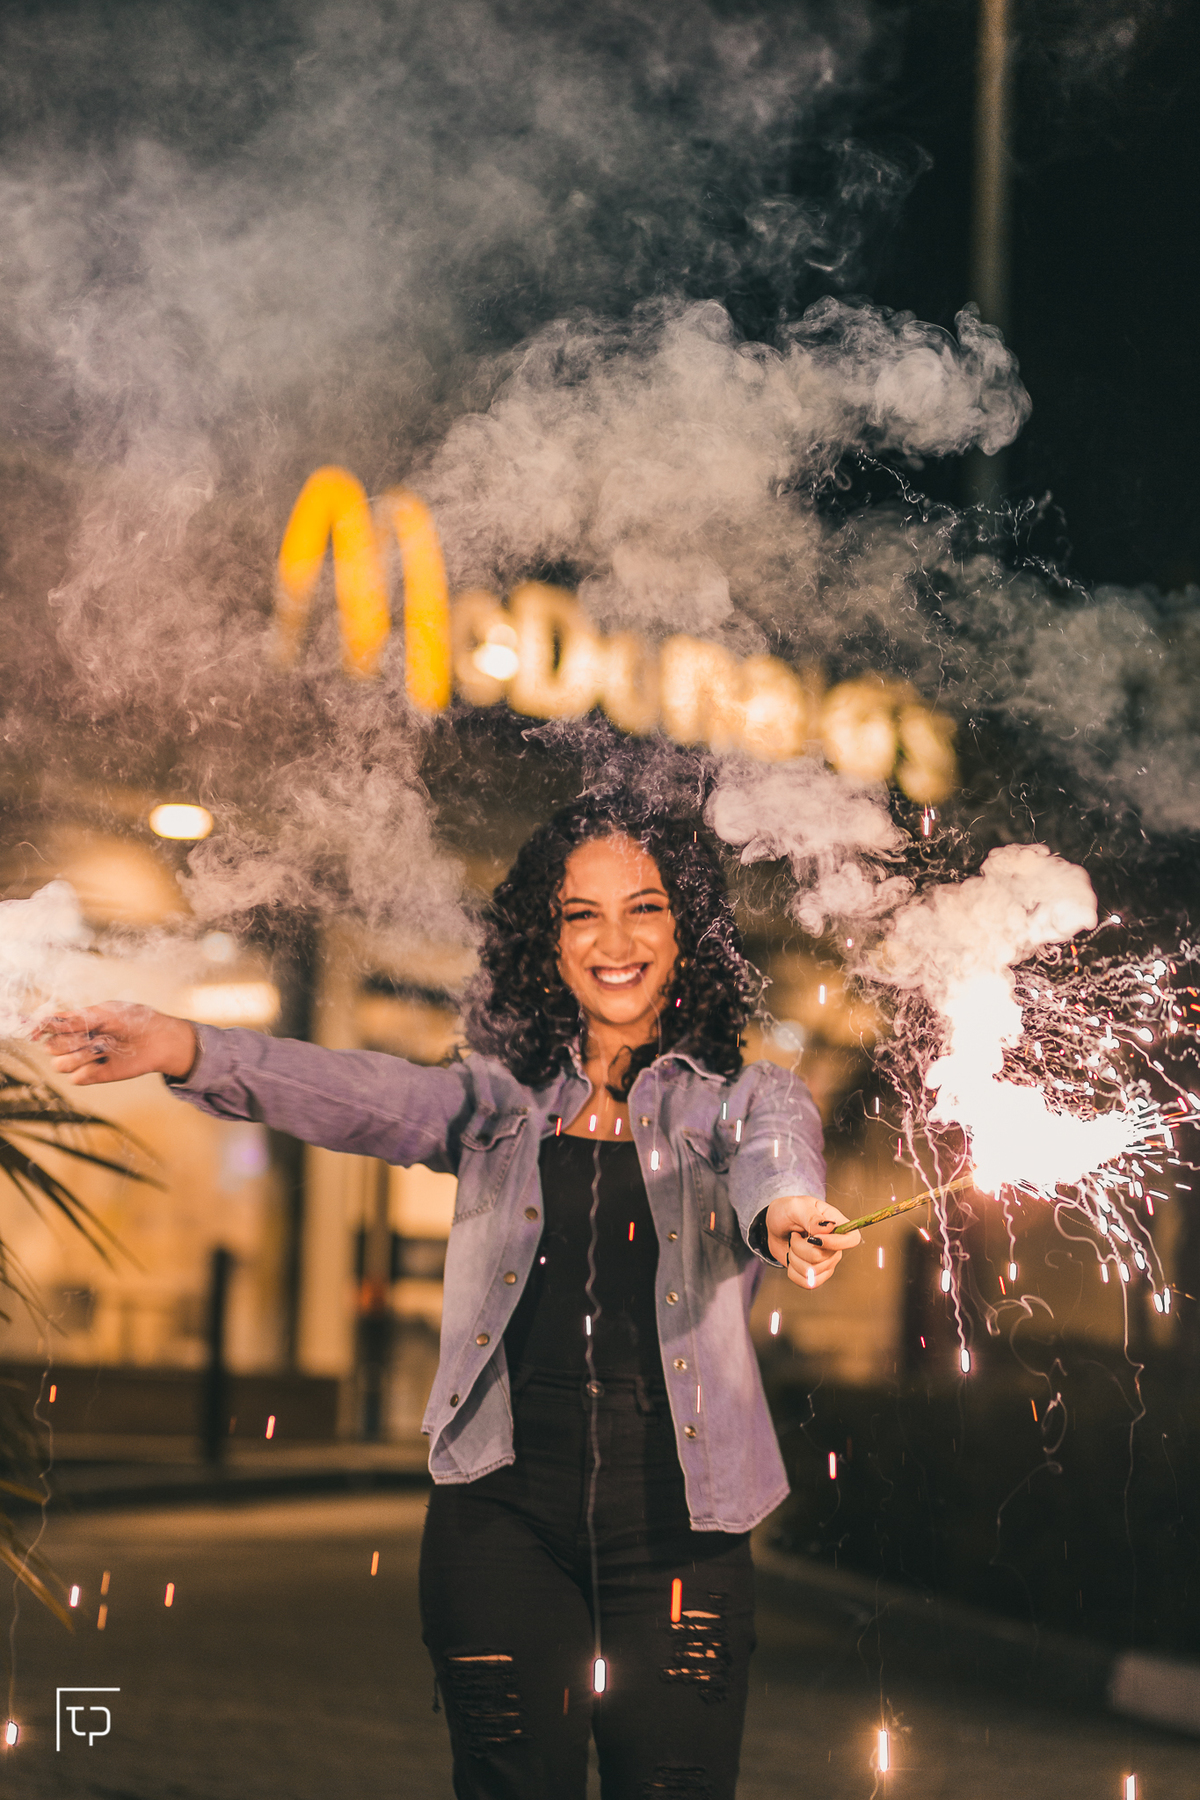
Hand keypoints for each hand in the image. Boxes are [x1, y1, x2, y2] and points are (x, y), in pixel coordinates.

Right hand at [34, 1003, 198, 1085]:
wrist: (157, 1039)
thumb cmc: (133, 1020)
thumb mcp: (105, 1013)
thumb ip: (76, 1019)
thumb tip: (48, 1022)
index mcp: (77, 1022)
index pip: (49, 1026)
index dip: (41, 1028)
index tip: (37, 1031)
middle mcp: (76, 1041)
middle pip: (51, 1047)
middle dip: (69, 1041)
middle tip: (93, 1034)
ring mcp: (84, 1059)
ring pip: (60, 1064)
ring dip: (79, 1056)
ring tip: (102, 1047)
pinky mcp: (94, 1075)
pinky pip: (76, 1078)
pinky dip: (89, 1070)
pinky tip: (105, 1061)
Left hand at [764, 1195, 860, 1289]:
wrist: (773, 1227)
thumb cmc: (786, 1212)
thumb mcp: (796, 1206)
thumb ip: (811, 1217)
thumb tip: (828, 1228)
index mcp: (836, 1224)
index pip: (852, 1239)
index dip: (836, 1243)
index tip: (813, 1238)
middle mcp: (835, 1245)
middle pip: (823, 1258)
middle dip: (800, 1247)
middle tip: (794, 1234)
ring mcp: (827, 1261)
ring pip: (812, 1271)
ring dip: (794, 1258)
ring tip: (793, 1244)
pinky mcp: (816, 1274)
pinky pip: (807, 1283)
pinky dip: (793, 1272)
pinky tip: (792, 1259)